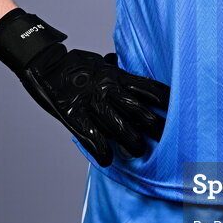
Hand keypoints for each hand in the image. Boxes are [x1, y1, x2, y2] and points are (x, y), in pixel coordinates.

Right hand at [0, 9, 168, 166]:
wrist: (43, 64)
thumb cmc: (75, 66)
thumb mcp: (102, 65)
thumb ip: (119, 76)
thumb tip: (137, 83)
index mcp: (117, 76)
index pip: (150, 89)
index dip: (166, 102)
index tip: (179, 111)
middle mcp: (108, 90)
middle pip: (141, 113)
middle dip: (155, 128)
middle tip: (164, 139)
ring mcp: (92, 105)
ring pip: (123, 130)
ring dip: (134, 144)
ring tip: (139, 151)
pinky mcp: (75, 118)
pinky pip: (95, 140)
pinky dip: (105, 152)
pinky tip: (109, 158)